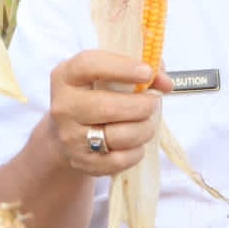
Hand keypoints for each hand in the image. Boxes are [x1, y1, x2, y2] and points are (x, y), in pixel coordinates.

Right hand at [44, 49, 173, 177]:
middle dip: (141, 105)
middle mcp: (63, 106)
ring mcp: (69, 136)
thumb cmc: (95, 96)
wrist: (68, 132)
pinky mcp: (81, 161)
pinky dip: (136, 151)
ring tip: (146, 123)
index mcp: (66, 77)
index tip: (147, 72)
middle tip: (153, 102)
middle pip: (108, 107)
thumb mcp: (106, 75)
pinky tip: (135, 143)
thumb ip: (138, 69)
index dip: (121, 67)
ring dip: (144, 129)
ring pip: (119, 136)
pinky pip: (120, 160)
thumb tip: (165, 81)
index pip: (89, 66)